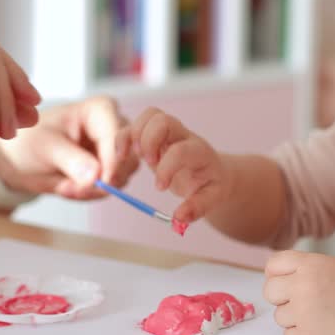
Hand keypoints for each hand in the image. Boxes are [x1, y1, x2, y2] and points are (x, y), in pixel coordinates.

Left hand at [0, 96, 138, 198]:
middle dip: (101, 180)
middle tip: (72, 189)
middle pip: (128, 158)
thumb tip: (95, 176)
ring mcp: (116, 149)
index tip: (101, 183)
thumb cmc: (30, 141)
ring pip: (123, 176)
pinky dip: (91, 193)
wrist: (21, 156)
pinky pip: (113, 187)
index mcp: (101, 110)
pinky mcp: (113, 168)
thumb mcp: (44, 148)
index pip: (118, 137)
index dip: (113, 163)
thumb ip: (70, 160)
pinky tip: (71, 187)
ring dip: (94, 189)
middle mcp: (115, 126)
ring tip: (65, 186)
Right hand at [116, 107, 231, 222]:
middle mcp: (183, 136)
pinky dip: (123, 137)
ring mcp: (168, 133)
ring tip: (133, 157)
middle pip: (162, 119)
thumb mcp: (212, 198)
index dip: (166, 168)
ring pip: (149, 115)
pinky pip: (135, 125)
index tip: (160, 187)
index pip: (180, 150)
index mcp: (199, 152)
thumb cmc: (211, 183)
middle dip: (148, 141)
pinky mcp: (153, 135)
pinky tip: (122, 156)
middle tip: (148, 163)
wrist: (212, 170)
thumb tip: (179, 218)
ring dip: (133, 135)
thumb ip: (197, 208)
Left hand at [263, 250, 334, 334]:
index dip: (279, 275)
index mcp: (311, 264)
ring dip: (295, 319)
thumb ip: (307, 268)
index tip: (290, 283)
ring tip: (320, 316)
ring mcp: (304, 312)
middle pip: (270, 292)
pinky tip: (321, 330)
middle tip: (303, 302)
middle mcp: (303, 285)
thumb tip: (275, 276)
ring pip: (279, 317)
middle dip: (283, 298)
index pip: (273, 265)